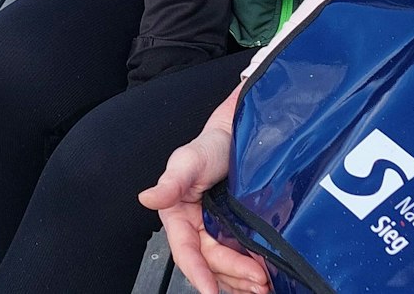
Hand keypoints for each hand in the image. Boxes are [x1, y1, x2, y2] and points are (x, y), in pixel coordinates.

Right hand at [139, 100, 269, 293]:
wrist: (241, 135)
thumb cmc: (211, 146)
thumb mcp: (189, 160)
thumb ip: (171, 182)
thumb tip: (148, 198)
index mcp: (179, 218)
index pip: (187, 253)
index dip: (198, 273)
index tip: (209, 289)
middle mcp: (198, 230)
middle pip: (212, 264)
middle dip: (233, 275)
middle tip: (258, 279)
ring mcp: (219, 234)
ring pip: (226, 269)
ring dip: (242, 281)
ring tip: (264, 285)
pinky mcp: (239, 235)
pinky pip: (241, 261)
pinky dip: (249, 274)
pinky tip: (265, 279)